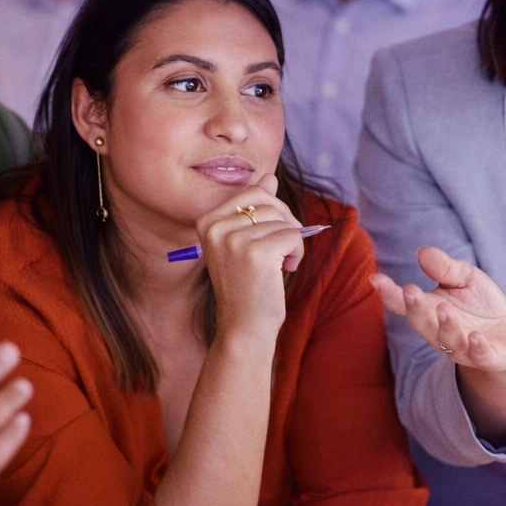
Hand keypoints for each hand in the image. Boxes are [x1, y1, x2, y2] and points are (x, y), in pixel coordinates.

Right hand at [195, 172, 303, 337]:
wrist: (244, 328)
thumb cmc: (247, 286)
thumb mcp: (246, 242)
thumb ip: (254, 209)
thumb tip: (268, 177)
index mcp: (207, 222)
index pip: (251, 191)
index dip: (273, 210)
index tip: (272, 235)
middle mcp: (215, 228)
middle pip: (268, 202)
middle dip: (285, 222)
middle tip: (284, 249)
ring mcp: (233, 240)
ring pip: (282, 220)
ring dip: (292, 242)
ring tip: (281, 265)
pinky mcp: (255, 253)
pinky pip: (292, 235)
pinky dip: (298, 252)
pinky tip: (287, 269)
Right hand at [370, 246, 505, 373]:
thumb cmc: (480, 304)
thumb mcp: (466, 278)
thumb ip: (445, 268)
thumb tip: (422, 252)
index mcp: (429, 309)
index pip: (403, 303)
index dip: (388, 293)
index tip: (375, 278)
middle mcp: (439, 332)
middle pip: (420, 323)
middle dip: (414, 309)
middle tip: (410, 291)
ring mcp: (462, 347)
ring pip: (447, 340)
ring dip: (445, 325)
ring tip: (444, 308)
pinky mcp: (488, 357)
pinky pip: (480, 355)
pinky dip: (477, 348)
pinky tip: (476, 337)